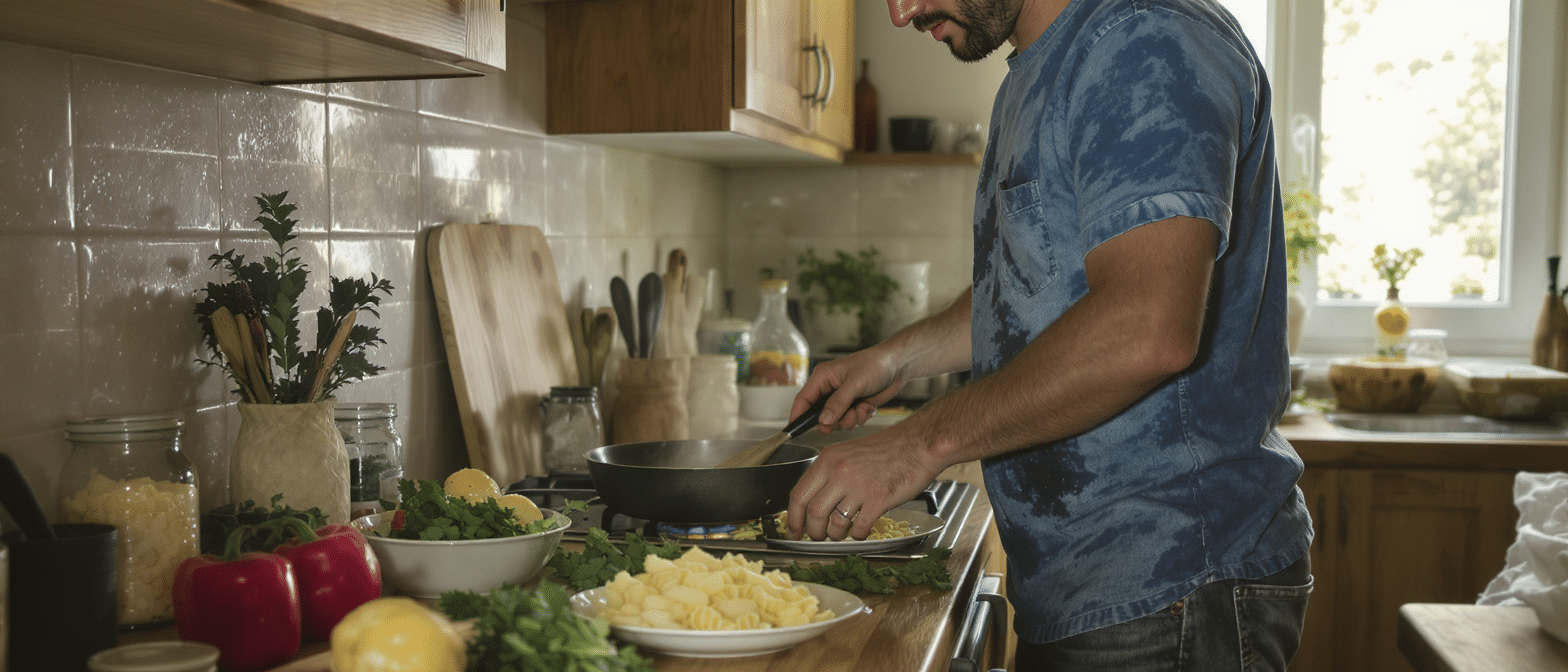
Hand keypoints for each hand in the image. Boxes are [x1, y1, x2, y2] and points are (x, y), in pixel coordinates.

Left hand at [786, 422, 944, 540]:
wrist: (918, 443)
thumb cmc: (887, 448)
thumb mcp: (848, 452)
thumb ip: (829, 473)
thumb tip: (814, 500)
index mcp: (828, 459)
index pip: (799, 494)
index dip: (793, 517)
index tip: (793, 529)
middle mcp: (840, 472)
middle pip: (813, 512)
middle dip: (812, 531)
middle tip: (817, 537)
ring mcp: (859, 486)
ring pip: (834, 523)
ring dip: (834, 536)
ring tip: (840, 535)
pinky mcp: (878, 499)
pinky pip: (860, 527)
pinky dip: (858, 536)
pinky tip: (861, 532)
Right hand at [790, 344, 907, 432]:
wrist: (898, 365)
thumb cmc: (876, 364)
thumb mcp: (855, 384)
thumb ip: (838, 403)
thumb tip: (823, 421)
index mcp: (823, 377)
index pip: (803, 399)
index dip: (798, 416)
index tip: (795, 431)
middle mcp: (830, 388)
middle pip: (820, 415)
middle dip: (834, 421)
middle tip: (846, 418)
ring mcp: (842, 398)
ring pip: (837, 421)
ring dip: (850, 419)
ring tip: (861, 408)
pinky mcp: (854, 404)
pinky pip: (851, 420)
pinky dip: (860, 417)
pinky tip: (868, 405)